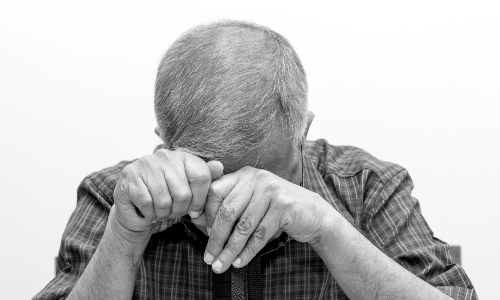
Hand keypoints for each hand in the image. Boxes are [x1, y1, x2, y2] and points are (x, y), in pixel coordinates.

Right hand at [111, 149, 222, 244]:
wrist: (135, 206)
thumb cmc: (167, 197)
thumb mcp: (189, 189)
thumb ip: (206, 179)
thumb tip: (219, 167)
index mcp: (183, 156)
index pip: (202, 176)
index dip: (201, 199)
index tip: (195, 210)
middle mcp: (165, 156)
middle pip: (183, 193)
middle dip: (180, 211)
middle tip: (173, 212)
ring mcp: (146, 164)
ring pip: (164, 201)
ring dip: (163, 214)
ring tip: (161, 211)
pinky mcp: (130, 175)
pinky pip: (147, 204)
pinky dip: (149, 214)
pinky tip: (148, 210)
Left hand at [203, 166, 333, 272]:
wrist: (314, 214)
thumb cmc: (277, 211)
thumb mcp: (252, 203)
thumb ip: (229, 208)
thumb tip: (196, 221)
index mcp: (244, 175)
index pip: (215, 192)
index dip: (206, 214)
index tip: (201, 232)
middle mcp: (256, 178)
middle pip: (227, 211)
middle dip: (215, 238)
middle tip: (208, 258)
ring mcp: (271, 190)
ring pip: (243, 226)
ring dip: (229, 250)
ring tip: (221, 266)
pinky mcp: (284, 206)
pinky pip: (259, 234)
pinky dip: (247, 252)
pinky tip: (239, 262)